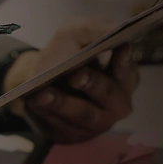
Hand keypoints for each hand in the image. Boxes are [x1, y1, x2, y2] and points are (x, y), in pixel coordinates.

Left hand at [3, 19, 139, 143]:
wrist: (37, 78)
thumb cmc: (65, 55)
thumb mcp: (76, 34)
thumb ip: (95, 29)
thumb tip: (114, 29)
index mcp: (124, 77)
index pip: (128, 71)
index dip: (123, 62)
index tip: (118, 49)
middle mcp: (116, 103)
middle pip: (109, 96)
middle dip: (92, 84)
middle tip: (75, 75)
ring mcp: (96, 123)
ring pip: (83, 115)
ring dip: (62, 104)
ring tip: (43, 94)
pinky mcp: (73, 134)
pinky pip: (62, 127)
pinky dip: (47, 114)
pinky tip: (34, 104)